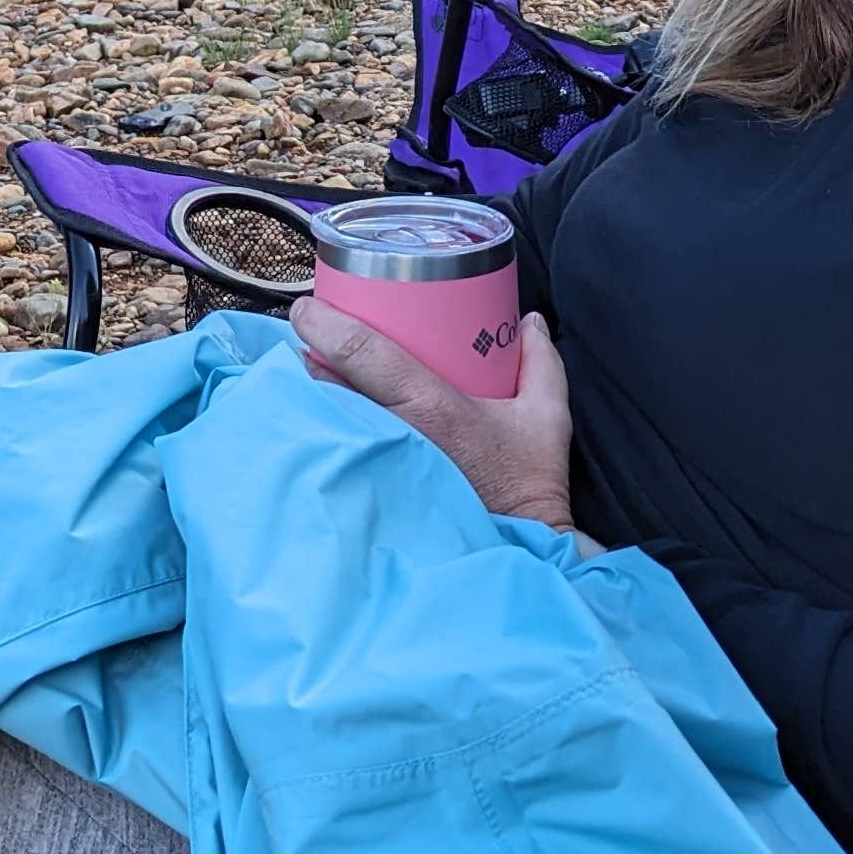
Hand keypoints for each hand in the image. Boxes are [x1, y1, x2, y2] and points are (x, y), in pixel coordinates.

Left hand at [294, 302, 580, 536]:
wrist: (521, 546)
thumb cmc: (528, 481)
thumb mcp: (546, 414)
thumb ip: (540, 361)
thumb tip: (528, 322)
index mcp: (429, 403)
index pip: (363, 352)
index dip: (326, 324)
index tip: (306, 308)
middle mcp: (393, 431)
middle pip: (330, 382)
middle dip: (311, 353)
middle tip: (308, 332)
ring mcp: (376, 465)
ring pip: (326, 416)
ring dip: (314, 390)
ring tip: (311, 369)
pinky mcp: (372, 490)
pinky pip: (337, 448)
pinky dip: (325, 426)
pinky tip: (322, 417)